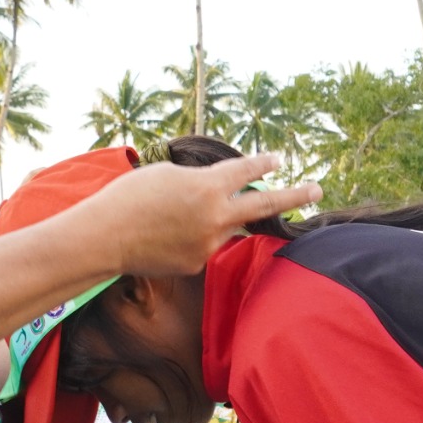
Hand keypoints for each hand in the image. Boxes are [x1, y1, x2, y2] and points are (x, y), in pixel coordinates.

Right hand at [84, 154, 321, 278]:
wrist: (105, 238)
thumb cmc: (128, 197)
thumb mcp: (166, 174)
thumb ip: (199, 180)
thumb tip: (216, 189)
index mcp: (208, 186)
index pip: (247, 170)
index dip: (264, 163)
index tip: (279, 159)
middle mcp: (215, 216)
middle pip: (265, 204)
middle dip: (294, 195)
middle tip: (317, 188)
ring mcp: (208, 243)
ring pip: (228, 228)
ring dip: (222, 219)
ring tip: (185, 214)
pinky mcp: (196, 263)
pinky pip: (205, 245)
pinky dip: (193, 237)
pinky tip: (164, 235)